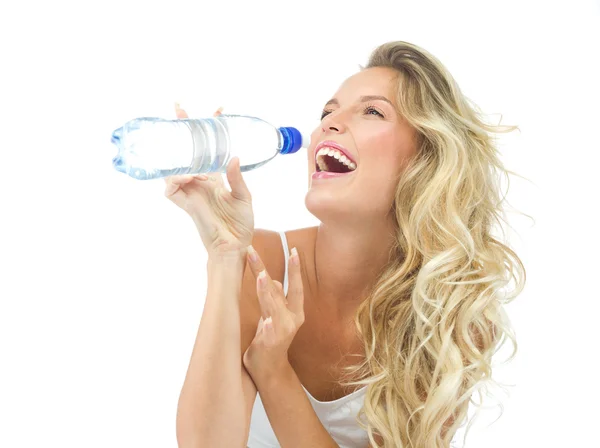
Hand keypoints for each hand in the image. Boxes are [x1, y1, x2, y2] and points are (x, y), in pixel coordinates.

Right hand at [164, 104, 254, 257]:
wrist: (234, 246)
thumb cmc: (240, 224)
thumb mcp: (244, 197)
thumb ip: (236, 178)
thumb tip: (234, 157)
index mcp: (213, 179)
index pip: (208, 151)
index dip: (210, 132)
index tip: (217, 111)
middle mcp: (199, 182)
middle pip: (185, 153)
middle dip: (181, 131)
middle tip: (180, 110)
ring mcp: (190, 192)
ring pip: (174, 167)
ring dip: (180, 156)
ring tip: (190, 151)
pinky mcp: (185, 204)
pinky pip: (171, 188)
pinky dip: (176, 179)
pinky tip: (188, 175)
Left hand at [242, 245, 304, 384]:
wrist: (270, 369)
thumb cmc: (271, 338)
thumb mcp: (274, 314)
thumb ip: (276, 298)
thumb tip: (275, 281)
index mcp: (294, 310)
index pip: (294, 285)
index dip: (294, 269)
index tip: (294, 250)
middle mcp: (291, 318)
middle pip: (277, 289)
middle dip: (263, 270)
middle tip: (251, 251)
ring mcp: (283, 331)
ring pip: (272, 307)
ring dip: (266, 292)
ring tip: (260, 278)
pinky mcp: (272, 344)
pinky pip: (270, 333)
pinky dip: (269, 327)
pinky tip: (267, 322)